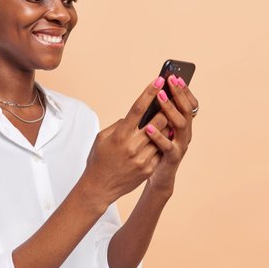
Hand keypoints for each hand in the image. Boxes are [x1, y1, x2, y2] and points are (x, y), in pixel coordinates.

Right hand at [83, 77, 169, 206]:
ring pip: (162, 135)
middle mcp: (132, 146)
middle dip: (164, 109)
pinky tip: (161, 139)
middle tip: (169, 99)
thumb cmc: (98, 159)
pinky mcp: (148, 168)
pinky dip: (161, 143)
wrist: (99, 187)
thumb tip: (132, 116)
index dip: (150, 92)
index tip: (159, 80)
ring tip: (168, 118)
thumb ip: (118, 125)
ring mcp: (142, 158)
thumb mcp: (102, 138)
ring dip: (165, 125)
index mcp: (120, 135)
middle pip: (157, 121)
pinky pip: (160, 151)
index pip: (138, 109)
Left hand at [144, 75, 198, 194]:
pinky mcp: (172, 158)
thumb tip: (154, 93)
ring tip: (159, 98)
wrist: (158, 176)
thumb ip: (159, 114)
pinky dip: (158, 135)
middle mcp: (185, 133)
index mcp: (183, 125)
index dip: (184, 90)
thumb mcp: (160, 128)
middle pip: (186, 110)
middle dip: (179, 94)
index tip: (175, 76)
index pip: (189, 104)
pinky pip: (167, 145)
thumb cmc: (156, 149)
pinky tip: (148, 127)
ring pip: (180, 125)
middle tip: (170, 81)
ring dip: (170, 109)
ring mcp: (181, 145)